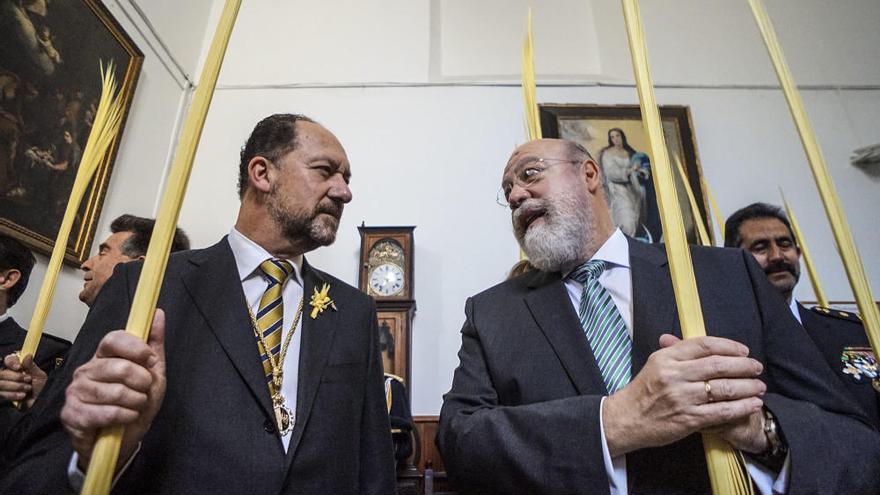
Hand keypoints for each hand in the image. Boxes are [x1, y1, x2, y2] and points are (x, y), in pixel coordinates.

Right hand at [0, 353, 47, 407]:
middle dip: (16, 377)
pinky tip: (22, 396)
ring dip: (15, 386)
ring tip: (28, 389)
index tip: (18, 367)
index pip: (8, 360)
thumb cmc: (41, 389)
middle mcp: (9, 376)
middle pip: (3, 372)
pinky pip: (1, 394)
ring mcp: (4, 387)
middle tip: (28, 380)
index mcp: (17, 368)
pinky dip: (12, 395)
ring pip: (0, 383)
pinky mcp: (3, 397)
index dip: (12, 362)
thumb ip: (31, 366)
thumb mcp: (39, 376)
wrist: (41, 403)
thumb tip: (28, 355)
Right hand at [61, 310, 166, 471]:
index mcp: (103, 356)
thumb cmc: (136, 403)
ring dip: (136, 402)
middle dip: (142, 383)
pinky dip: (125, 417)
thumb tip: (157, 313)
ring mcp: (75, 391)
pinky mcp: (71, 414)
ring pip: (115, 392)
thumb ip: (154, 345)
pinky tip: (126, 418)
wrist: (123, 439)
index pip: (113, 339)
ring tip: (135, 407)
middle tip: (143, 392)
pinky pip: (106, 412)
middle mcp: (85, 370)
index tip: (150, 360)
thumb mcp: (152, 374)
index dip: (136, 348)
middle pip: (119, 367)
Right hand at [603, 334, 765, 456]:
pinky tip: (753, 405)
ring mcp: (681, 398)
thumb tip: (703, 344)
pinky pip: (721, 412)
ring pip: (723, 389)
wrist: (626, 420)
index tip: (743, 351)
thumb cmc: (642, 392)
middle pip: (717, 365)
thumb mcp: (655, 365)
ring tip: (759, 386)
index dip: (728, 346)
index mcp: (666, 358)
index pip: (703, 345)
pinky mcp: (688, 419)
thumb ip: (677, 352)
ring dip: (747, 387)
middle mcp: (674, 375)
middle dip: (743, 366)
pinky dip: (741, 408)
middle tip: (757, 367)